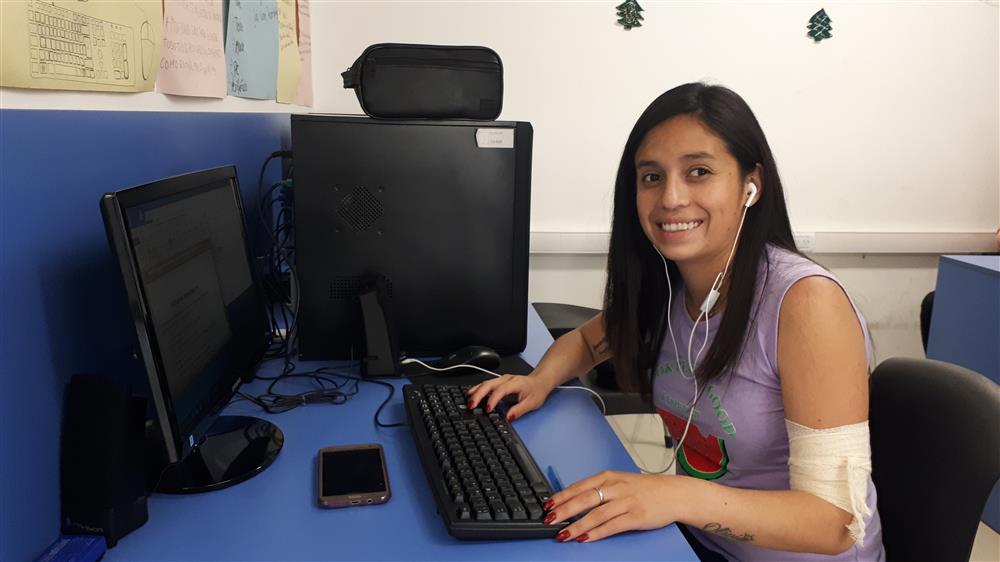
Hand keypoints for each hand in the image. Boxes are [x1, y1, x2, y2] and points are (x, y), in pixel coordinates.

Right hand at [466, 373, 554, 421]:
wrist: (540, 381)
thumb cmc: (536, 391)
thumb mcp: (532, 403)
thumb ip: (519, 410)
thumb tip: (508, 418)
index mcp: (515, 383)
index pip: (500, 390)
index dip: (493, 400)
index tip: (488, 409)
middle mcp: (507, 379)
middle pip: (489, 384)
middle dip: (479, 394)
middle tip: (472, 405)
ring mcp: (502, 379)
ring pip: (486, 383)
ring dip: (476, 391)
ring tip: (469, 401)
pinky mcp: (499, 382)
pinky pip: (487, 384)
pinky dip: (478, 389)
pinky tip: (472, 393)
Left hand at [544, 470, 678, 542]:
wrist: (673, 493)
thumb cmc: (644, 488)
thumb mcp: (619, 481)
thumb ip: (598, 489)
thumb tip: (574, 500)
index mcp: (608, 476)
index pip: (579, 486)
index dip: (562, 496)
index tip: (548, 505)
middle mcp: (615, 487)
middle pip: (584, 499)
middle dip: (564, 510)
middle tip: (550, 520)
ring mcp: (626, 502)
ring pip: (596, 514)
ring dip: (577, 525)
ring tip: (564, 534)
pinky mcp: (636, 516)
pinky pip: (612, 526)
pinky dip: (597, 533)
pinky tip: (586, 538)